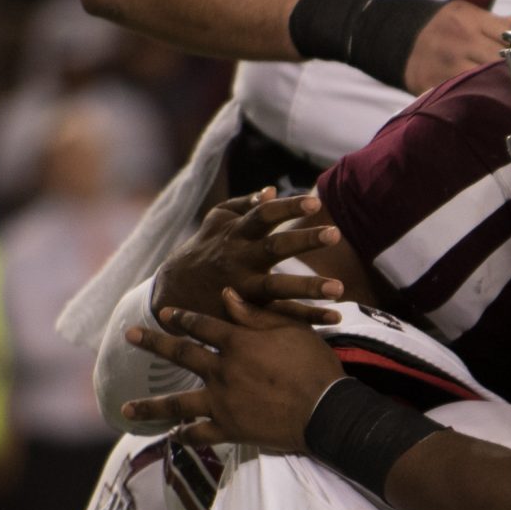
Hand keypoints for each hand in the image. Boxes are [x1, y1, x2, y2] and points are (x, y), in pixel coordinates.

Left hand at [120, 290, 346, 450]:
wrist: (327, 411)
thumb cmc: (315, 366)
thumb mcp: (291, 329)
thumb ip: (256, 313)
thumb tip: (227, 293)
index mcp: (236, 342)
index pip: (202, 325)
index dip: (182, 317)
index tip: (164, 312)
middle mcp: (221, 371)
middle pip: (180, 355)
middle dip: (152, 343)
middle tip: (129, 335)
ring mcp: (222, 402)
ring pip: (177, 404)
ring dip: (150, 406)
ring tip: (125, 409)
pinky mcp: (231, 429)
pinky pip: (201, 434)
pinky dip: (184, 437)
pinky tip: (172, 437)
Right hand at [149, 191, 346, 326]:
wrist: (171, 293)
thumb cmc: (203, 249)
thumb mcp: (216, 221)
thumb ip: (243, 205)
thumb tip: (272, 192)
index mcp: (236, 233)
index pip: (264, 215)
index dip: (288, 208)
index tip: (315, 202)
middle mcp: (241, 258)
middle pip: (274, 247)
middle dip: (304, 240)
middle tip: (335, 233)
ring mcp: (244, 288)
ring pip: (278, 287)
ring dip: (309, 286)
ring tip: (340, 287)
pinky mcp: (248, 313)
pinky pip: (280, 316)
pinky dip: (307, 318)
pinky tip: (335, 318)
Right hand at [403, 2, 509, 93]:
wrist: (401, 39)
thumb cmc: (443, 27)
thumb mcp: (466, 13)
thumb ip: (496, 23)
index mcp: (468, 21)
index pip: (507, 37)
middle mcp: (457, 43)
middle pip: (498, 63)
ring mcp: (444, 67)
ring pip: (483, 83)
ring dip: (498, 89)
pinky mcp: (433, 87)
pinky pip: (461, 98)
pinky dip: (475, 102)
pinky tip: (486, 104)